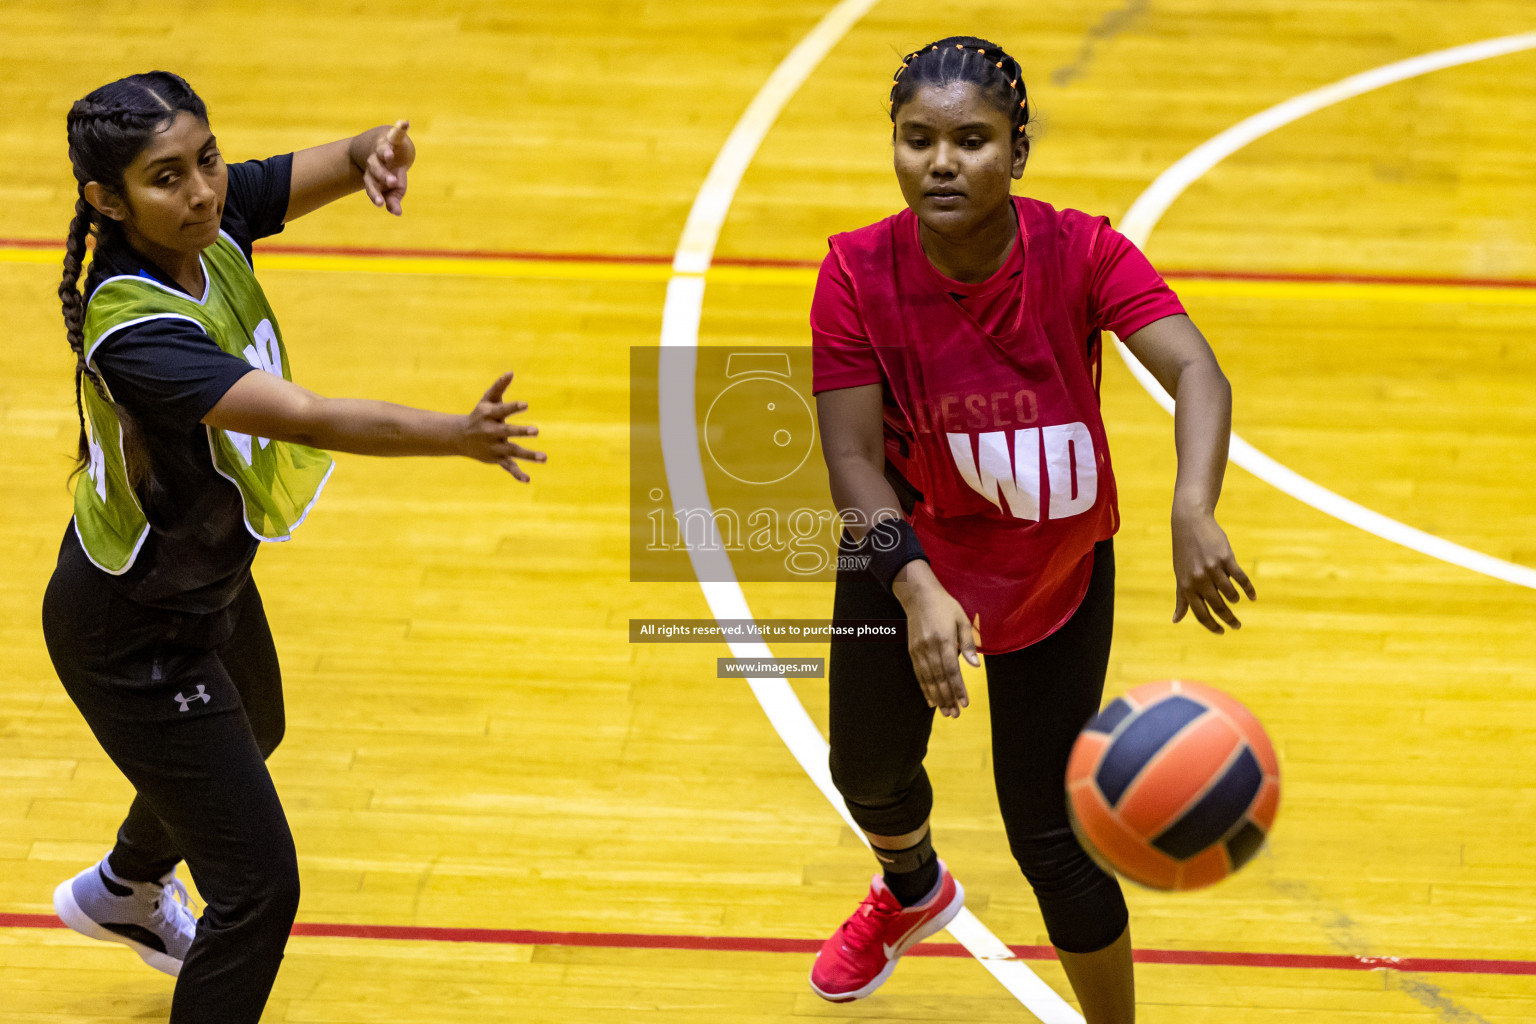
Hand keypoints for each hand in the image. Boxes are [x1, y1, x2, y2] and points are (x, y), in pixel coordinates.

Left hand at [364, 120, 414, 214]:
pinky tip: (405, 123)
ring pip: (381, 150)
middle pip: (375, 168)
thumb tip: (397, 213)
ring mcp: (382, 148)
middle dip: (382, 175)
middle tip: (391, 182)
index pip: (372, 185)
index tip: (380, 203)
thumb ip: (393, 201)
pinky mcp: (391, 138)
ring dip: (385, 152)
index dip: (376, 194)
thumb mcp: (393, 189)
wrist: (384, 150)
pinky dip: (401, 128)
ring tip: (390, 155)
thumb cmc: (390, 174)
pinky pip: (396, 133)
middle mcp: (374, 161)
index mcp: (373, 176)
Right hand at [461, 372, 544, 480]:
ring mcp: (494, 447)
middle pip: (507, 432)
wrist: (460, 437)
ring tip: (544, 458)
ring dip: (528, 455)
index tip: (526, 405)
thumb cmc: (479, 414)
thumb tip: (511, 372)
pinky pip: (508, 467)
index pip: (502, 410)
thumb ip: (499, 387)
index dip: (513, 407)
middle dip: (521, 432)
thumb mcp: (487, 400)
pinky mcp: (497, 458)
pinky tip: (527, 480)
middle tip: (536, 431)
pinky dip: (517, 474)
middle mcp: (491, 432)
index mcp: (489, 416)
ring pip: (512, 451)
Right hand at [893, 562, 978, 717]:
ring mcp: (919, 651)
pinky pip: (919, 674)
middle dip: (948, 698)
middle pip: (940, 679)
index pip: (952, 671)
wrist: (919, 596)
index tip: (965, 703)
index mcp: (945, 641)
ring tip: (945, 712)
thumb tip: (975, 666)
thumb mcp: (962, 620)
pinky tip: (931, 700)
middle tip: (955, 714)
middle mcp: (930, 648)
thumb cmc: (945, 606)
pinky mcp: (912, 651)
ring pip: (928, 680)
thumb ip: (969, 644)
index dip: (958, 689)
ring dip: (937, 698)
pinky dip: (925, 689)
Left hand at [1171, 506, 1255, 632]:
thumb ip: (1181, 598)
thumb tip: (1175, 620)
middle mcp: (1199, 580)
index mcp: (1187, 586)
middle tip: (1237, 626)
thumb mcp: (1180, 576)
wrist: (1190, 524)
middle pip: (1218, 607)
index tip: (1221, 632)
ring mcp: (1213, 569)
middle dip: (1229, 619)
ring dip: (1235, 600)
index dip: (1212, 626)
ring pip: (1230, 594)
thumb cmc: (1185, 553)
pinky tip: (1252, 596)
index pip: (1200, 614)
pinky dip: (1248, 589)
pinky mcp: (1226, 558)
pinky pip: (1241, 579)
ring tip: (1236, 600)